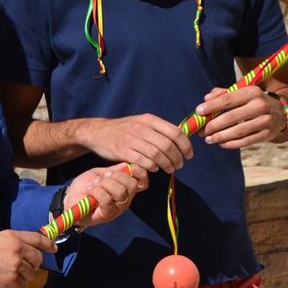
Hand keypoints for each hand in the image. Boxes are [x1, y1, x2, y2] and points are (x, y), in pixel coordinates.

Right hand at [0, 230, 53, 287]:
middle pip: (37, 259)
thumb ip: (14, 241)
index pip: (37, 238)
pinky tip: (9, 286)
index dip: (48, 243)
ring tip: (13, 277)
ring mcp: (16, 265)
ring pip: (31, 273)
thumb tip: (27, 248)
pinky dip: (18, 287)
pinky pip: (23, 285)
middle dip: (34, 264)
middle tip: (24, 268)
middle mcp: (18, 250)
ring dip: (24, 276)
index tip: (53, 248)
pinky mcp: (12, 279)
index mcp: (14, 237)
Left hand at [62, 163, 148, 226]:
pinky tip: (90, 190)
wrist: (70, 199)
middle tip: (102, 176)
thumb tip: (128, 164)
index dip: (140, 173)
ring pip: (120, 192)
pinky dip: (96, 191)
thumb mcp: (100, 174)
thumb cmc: (86, 186)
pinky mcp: (107, 215)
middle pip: (132, 185)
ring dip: (104, 184)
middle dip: (116, 176)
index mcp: (126, 188)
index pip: (143, 182)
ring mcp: (117, 209)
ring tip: (94, 184)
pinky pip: (107, 200)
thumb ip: (114, 170)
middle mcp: (125, 200)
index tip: (129, 167)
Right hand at [77, 114, 192, 172]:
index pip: (174, 132)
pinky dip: (153, 167)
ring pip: (157, 155)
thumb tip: (180, 139)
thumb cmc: (124, 129)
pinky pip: (144, 162)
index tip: (189, 155)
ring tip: (170, 168)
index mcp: (149, 119)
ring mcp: (131, 139)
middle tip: (179, 165)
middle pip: (167, 146)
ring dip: (167, 165)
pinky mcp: (123, 151)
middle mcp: (141, 127)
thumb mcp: (141, 122)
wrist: (98, 132)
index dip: (185, 145)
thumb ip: (158, 129)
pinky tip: (154, 168)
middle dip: (177, 158)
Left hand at [194, 85, 279, 148]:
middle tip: (202, 131)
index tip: (198, 111)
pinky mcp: (267, 134)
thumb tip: (206, 99)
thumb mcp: (241, 93)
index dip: (212, 106)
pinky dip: (232, 144)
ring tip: (208, 139)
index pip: (228, 99)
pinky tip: (221, 144)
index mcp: (252, 91)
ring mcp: (265, 120)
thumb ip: (222, 94)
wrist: (280, 112)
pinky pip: (246, 141)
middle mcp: (260, 105)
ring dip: (220, 137)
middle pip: (232, 117)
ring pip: (238, 131)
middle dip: (214, 125)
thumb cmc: (253, 101)